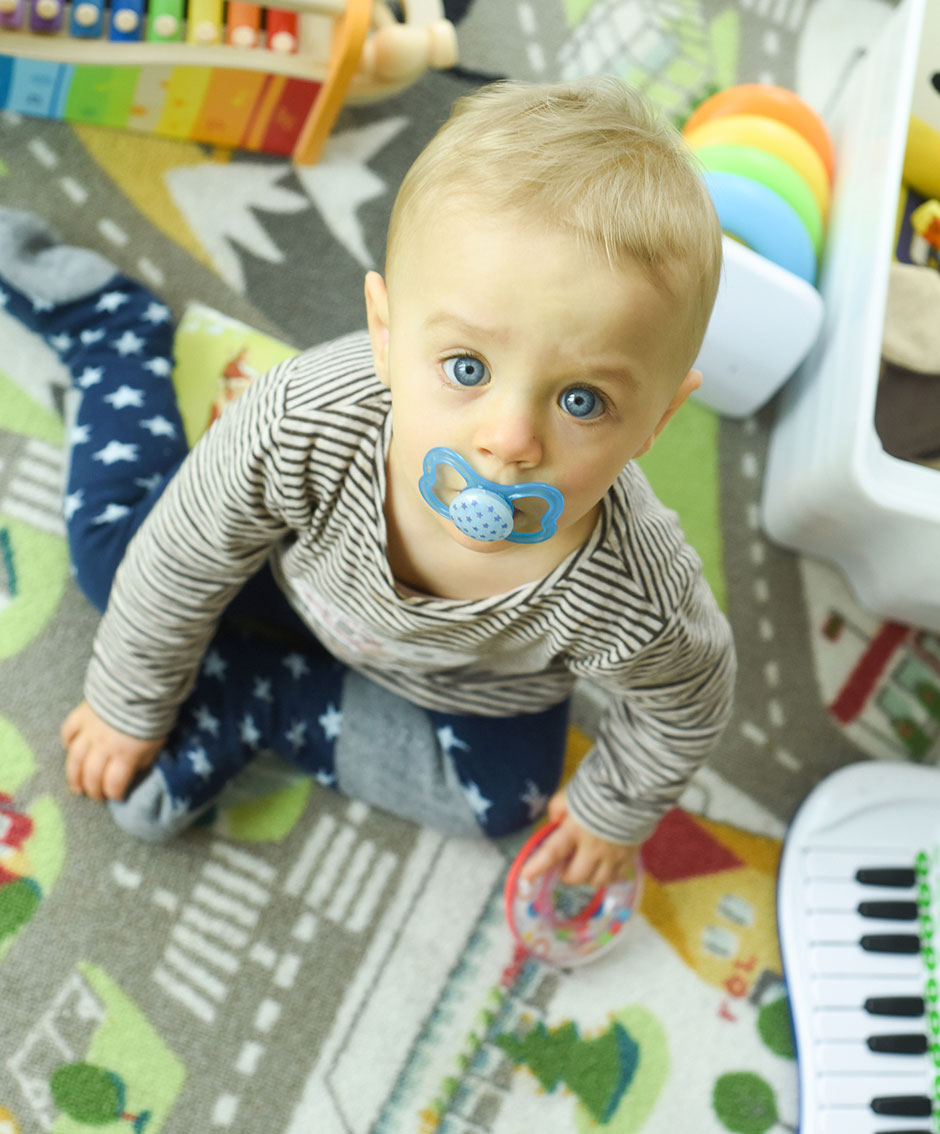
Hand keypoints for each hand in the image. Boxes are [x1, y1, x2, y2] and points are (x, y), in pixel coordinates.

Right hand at [61, 700, 165, 802]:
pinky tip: (68, 749)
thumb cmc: (154, 715)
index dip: (115, 794)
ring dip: (74, 776)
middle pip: (92, 775)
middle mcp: (103, 747)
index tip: (117, 797)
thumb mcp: (157, 742)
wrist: (139, 684)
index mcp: (125, 755)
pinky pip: (68, 732)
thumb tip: (133, 771)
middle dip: (93, 790)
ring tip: (76, 787)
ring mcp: (89, 732)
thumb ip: (144, 759)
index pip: (114, 784)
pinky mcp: (81, 716)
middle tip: (96, 797)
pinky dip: (66, 742)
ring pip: (75, 760)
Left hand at [520, 790, 638, 887]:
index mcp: (574, 830)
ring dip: (586, 877)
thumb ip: (558, 809)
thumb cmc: (598, 789)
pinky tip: (603, 866)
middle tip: (564, 863)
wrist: (635, 788)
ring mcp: (613, 856)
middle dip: (565, 874)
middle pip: (574, 876)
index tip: (525, 877)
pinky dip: (605, 876)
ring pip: (595, 882)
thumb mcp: (570, 794)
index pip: (551, 853)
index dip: (537, 867)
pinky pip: (614, 878)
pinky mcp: (629, 857)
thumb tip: (554, 823)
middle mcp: (593, 848)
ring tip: (584, 865)